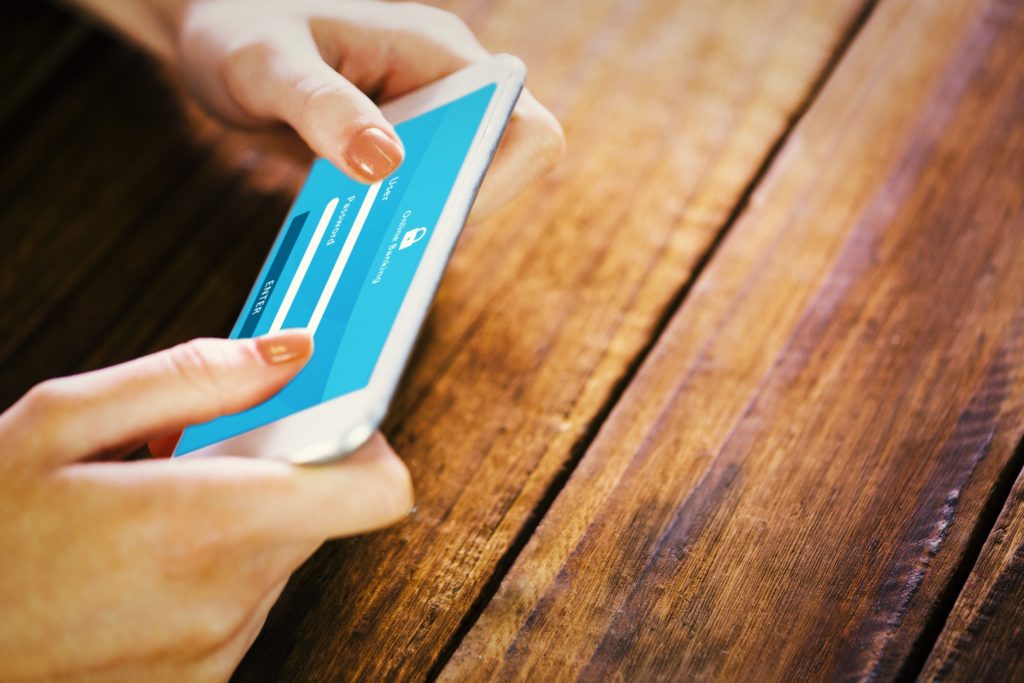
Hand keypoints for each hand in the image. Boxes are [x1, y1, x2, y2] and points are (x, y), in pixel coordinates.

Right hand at [0, 331, 411, 681]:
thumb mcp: (63, 422)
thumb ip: (193, 378)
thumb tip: (291, 353)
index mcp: (205, 524)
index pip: (373, 489)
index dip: (366, 439)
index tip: (336, 411)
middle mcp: (227, 597)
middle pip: (321, 509)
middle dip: (277, 468)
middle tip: (199, 450)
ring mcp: (215, 648)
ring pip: (283, 552)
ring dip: (242, 518)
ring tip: (155, 506)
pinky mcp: (200, 677)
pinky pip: (246, 600)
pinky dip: (217, 567)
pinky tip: (147, 555)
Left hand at [128, 0, 564, 213]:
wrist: (214, 32)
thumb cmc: (238, 29)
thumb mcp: (266, 64)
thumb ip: (322, 107)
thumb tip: (385, 164)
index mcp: (436, 52)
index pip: (523, 127)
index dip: (498, 181)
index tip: (435, 213)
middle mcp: (445, 87)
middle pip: (499, 169)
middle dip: (453, 211)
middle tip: (386, 235)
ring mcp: (426, 122)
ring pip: (460, 192)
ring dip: (422, 224)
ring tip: (360, 238)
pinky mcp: (399, 152)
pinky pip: (420, 200)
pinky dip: (393, 225)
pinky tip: (348, 236)